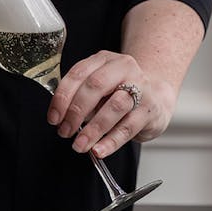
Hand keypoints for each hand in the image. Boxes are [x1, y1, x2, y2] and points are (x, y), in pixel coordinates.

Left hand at [48, 50, 175, 157]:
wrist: (158, 96)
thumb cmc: (121, 92)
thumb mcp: (101, 86)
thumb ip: (81, 96)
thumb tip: (61, 117)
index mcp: (105, 60)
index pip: (79, 74)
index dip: (63, 97)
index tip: (53, 118)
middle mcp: (124, 69)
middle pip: (95, 86)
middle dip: (75, 112)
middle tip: (65, 132)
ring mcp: (141, 88)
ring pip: (114, 106)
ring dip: (93, 129)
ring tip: (80, 145)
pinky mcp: (150, 109)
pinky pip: (128, 127)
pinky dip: (111, 141)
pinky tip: (99, 150)